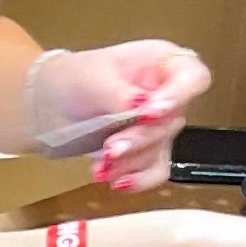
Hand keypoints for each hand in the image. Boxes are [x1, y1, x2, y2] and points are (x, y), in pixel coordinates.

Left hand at [32, 39, 211, 191]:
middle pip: (172, 121)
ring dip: (130, 161)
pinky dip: (138, 179)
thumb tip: (141, 105)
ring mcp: (160, 126)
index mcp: (162, 63)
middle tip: (110, 147)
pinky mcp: (148, 151)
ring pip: (160, 150)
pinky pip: (156, 171)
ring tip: (100, 165)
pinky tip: (118, 183)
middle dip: (138, 138)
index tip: (148, 113)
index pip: (192, 78)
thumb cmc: (76, 78)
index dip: (178, 97)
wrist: (53, 104)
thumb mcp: (95, 76)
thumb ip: (121, 93)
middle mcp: (168, 95)